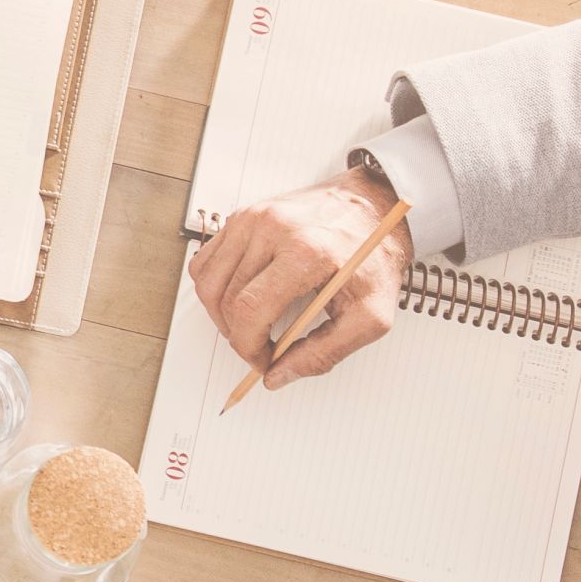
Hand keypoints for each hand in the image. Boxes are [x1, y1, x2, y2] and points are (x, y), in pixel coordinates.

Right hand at [187, 166, 413, 392]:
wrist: (374, 207)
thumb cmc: (374, 255)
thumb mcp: (370, 316)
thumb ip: (325, 353)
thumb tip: (278, 375)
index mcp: (305, 251)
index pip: (250, 309)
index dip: (249, 347)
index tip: (263, 360)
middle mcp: (271, 228)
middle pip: (225, 299)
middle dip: (237, 336)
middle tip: (261, 349)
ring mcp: (252, 219)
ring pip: (207, 281)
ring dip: (221, 315)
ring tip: (250, 326)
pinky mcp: (242, 216)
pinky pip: (206, 260)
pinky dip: (215, 288)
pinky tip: (240, 297)